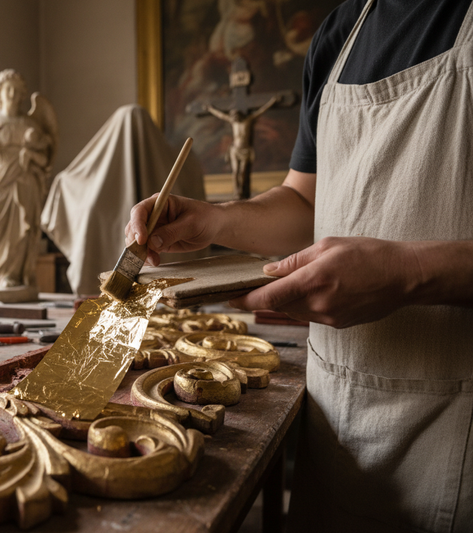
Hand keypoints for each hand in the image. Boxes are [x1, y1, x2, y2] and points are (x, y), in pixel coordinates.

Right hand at [124, 194, 215, 265]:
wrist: (214, 227)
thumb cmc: (205, 218)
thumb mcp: (191, 224)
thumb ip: (172, 232)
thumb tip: (152, 242)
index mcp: (160, 203)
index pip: (140, 211)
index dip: (138, 225)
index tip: (142, 240)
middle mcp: (153, 215)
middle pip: (134, 227)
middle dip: (136, 242)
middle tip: (145, 255)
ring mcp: (154, 228)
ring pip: (137, 241)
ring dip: (141, 252)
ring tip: (154, 260)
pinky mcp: (157, 241)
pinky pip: (145, 250)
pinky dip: (146, 257)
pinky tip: (154, 261)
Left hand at [229, 237, 421, 327]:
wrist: (405, 276)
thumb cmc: (368, 254)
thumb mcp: (327, 246)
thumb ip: (294, 260)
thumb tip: (268, 271)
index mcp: (313, 281)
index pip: (269, 297)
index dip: (245, 300)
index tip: (229, 300)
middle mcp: (319, 304)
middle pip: (278, 305)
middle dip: (264, 298)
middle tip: (251, 288)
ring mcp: (329, 318)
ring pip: (294, 311)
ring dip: (284, 301)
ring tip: (285, 287)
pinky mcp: (338, 324)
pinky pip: (310, 316)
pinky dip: (303, 305)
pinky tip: (312, 293)